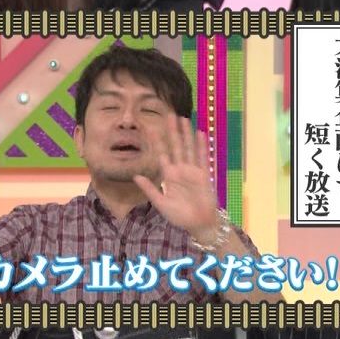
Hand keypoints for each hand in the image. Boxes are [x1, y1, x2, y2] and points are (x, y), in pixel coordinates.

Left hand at [134, 115, 219, 243]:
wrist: (199, 223)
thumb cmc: (180, 216)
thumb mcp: (161, 203)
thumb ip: (149, 189)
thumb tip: (136, 176)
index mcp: (168, 176)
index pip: (161, 154)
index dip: (157, 142)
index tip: (150, 128)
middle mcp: (180, 170)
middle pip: (175, 146)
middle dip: (172, 131)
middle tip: (169, 115)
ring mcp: (192, 171)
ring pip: (188, 148)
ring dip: (186, 134)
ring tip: (184, 119)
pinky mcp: (203, 174)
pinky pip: (202, 157)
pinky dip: (201, 146)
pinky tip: (200, 134)